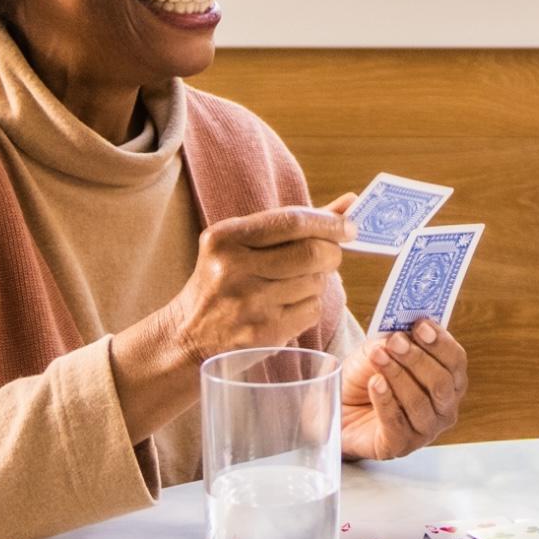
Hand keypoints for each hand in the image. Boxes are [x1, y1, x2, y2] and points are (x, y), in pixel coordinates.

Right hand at [112, 199, 352, 438]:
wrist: (188, 335)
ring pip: (316, 283)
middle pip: (312, 253)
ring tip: (295, 284)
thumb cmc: (226, 280)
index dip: (329, 223)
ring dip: (317, 281)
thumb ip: (297, 222)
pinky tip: (288, 307)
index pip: (293, 222)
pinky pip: (312, 311)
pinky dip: (310, 306)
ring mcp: (249, 304)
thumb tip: (350, 203)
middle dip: (331, 253)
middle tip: (330, 256)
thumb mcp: (245, 244)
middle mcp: (234, 269)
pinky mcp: (262, 334)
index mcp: (226, 238)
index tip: (349, 227)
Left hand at [340, 318, 467, 459]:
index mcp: (448, 380)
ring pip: (420, 403)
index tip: (420, 325)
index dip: (441, 343)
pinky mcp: (400, 446)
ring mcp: (424, 430)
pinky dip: (385, 400)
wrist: (341, 406)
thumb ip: (394, 339)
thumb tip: (400, 332)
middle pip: (441, 383)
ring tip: (378, 357)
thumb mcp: (380, 349)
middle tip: (395, 342)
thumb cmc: (368, 376)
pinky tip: (375, 383)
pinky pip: (397, 424)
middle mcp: (443, 407)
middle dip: (417, 359)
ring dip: (398, 376)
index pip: (456, 361)